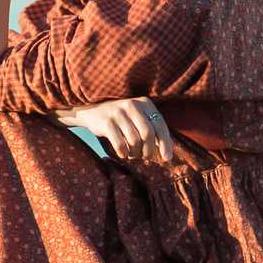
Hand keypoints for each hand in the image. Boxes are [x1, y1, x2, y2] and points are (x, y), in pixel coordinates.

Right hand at [56, 97, 178, 164]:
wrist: (94, 111)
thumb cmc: (123, 119)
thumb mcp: (140, 119)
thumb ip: (155, 131)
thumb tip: (168, 151)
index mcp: (145, 103)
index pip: (160, 126)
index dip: (165, 144)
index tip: (167, 158)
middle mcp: (133, 105)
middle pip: (148, 135)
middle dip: (149, 151)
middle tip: (145, 157)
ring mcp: (118, 113)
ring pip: (134, 141)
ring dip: (135, 154)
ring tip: (133, 155)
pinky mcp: (106, 122)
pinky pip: (120, 144)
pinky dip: (124, 153)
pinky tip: (123, 154)